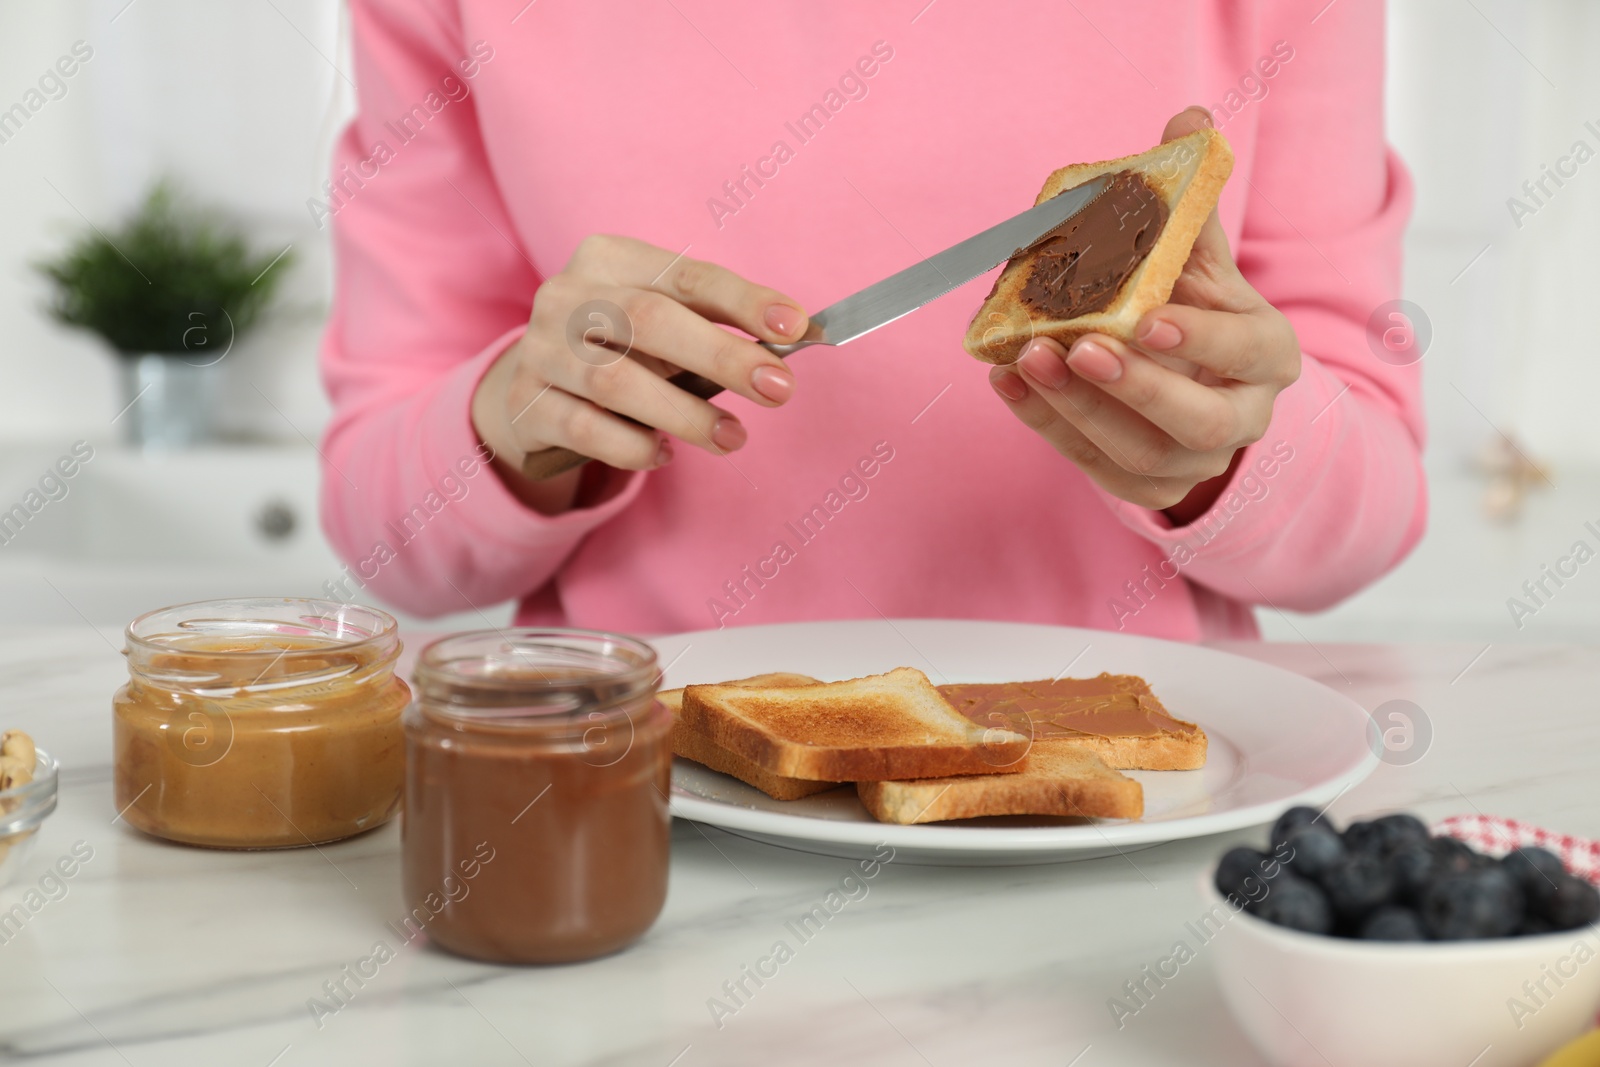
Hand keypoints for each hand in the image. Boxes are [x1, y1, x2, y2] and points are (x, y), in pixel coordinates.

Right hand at [473, 235, 807, 483]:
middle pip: (650, 320)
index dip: (743, 300)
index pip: (686, 275)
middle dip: (722, 356)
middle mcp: (566, 295)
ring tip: (733, 438)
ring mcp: (539, 349)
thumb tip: (790, 342)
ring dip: (685, 414)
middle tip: (778, 389)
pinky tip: (664, 454)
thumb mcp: (663, 325)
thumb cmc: (619, 351)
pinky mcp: (523, 403)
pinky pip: (585, 428)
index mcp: (608, 259)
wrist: (530, 390)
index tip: (796, 327)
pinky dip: (631, 446)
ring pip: (616, 381)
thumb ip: (716, 326)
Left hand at [988, 107, 1300, 523]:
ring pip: (1139, 452)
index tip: (1148, 320)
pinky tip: (1007, 379)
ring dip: (1077, 408)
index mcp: (1268, 356)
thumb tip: (1184, 118)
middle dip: (1135, 388)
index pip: (1247, 351)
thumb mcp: (1204, 265)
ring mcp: (1194, 464)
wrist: (1199, 397)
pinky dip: (1045, 423)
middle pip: (1197, 421)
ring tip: (1029, 358)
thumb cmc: (1198, 316)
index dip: (1201, 340)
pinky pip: (1092, 465)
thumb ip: (1189, 206)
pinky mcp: (1145, 488)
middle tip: (1079, 347)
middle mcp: (1242, 418)